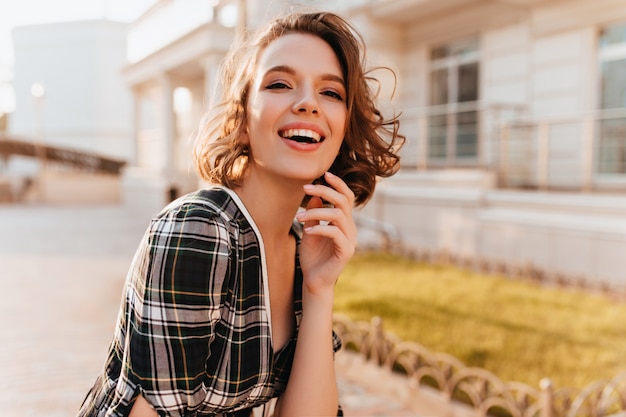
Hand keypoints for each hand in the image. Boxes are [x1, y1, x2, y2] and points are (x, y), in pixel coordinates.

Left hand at [296, 171, 356, 295]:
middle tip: (306, 188)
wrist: (314, 280)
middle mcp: (350, 229)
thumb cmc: (312, 256)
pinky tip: (307, 231)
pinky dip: (320, 228)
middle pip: (343, 201)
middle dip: (325, 191)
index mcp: (344, 222)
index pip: (346, 197)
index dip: (338, 184)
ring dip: (317, 212)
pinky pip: (335, 233)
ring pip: (338, 215)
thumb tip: (315, 197)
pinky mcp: (346, 251)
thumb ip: (315, 214)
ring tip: (300, 216)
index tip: (323, 174)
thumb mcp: (310, 230)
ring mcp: (350, 240)